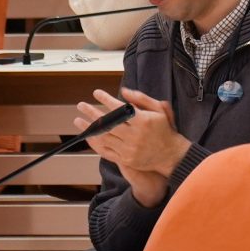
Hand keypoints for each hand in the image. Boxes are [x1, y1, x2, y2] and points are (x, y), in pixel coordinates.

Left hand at [78, 87, 189, 206]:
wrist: (171, 155)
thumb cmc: (164, 129)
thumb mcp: (159, 109)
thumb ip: (141, 98)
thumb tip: (123, 91)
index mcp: (143, 121)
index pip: (120, 108)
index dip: (106, 99)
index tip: (96, 93)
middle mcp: (135, 136)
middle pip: (108, 123)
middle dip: (92, 112)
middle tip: (81, 105)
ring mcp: (129, 149)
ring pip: (104, 137)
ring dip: (89, 127)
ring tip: (78, 120)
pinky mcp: (126, 159)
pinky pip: (105, 151)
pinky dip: (95, 143)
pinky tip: (88, 135)